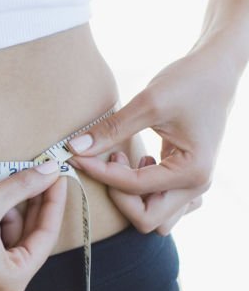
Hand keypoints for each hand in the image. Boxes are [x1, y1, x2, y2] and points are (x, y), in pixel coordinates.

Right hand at [0, 162, 68, 290]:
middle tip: (36, 179)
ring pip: (6, 247)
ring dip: (7, 218)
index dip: (51, 203)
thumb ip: (22, 187)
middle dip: (29, 210)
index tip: (56, 178)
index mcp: (10, 282)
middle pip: (26, 244)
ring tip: (1, 191)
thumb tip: (47, 172)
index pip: (44, 238)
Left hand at [66, 36, 241, 234]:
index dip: (101, 174)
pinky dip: (142, 194)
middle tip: (106, 162)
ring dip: (131, 199)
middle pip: (147, 220)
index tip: (77, 156)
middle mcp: (197, 186)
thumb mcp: (148, 103)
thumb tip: (74, 148)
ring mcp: (194, 186)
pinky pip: (161, 204)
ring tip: (124, 161)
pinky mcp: (185, 179)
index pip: (135, 188)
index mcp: (193, 171)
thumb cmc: (189, 82)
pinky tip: (137, 163)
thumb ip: (111, 130)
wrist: (216, 70)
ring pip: (155, 217)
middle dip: (119, 198)